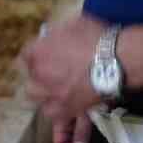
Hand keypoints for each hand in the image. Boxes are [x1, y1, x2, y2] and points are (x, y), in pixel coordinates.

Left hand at [20, 13, 106, 142]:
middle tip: (50, 73)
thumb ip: (58, 34)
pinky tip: (65, 109)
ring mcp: (52, 95)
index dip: (35, 55)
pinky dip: (58, 115)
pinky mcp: (68, 110)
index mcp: (38, 53)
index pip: (25, 56)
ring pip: (37, 99)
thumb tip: (55, 36)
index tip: (43, 55)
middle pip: (28, 80)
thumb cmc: (97, 36)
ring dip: (44, 95)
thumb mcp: (73, 24)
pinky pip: (56, 118)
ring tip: (55, 92)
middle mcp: (39, 76)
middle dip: (37, 77)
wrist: (117, 59)